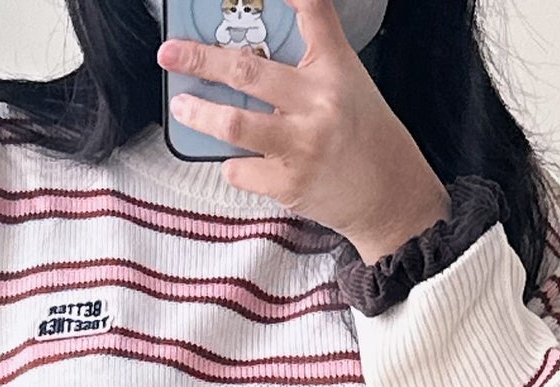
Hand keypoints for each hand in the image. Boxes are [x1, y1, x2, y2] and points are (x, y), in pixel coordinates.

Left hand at [158, 0, 450, 261]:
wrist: (388, 195)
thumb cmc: (363, 135)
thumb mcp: (346, 81)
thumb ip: (307, 61)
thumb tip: (249, 55)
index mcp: (334, 68)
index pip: (312, 10)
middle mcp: (318, 102)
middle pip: (248, 70)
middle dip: (201, 59)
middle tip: (171, 52)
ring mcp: (302, 145)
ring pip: (234, 124)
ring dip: (199, 114)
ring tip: (182, 106)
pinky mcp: (288, 184)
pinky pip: (239, 168)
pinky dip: (231, 162)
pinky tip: (238, 159)